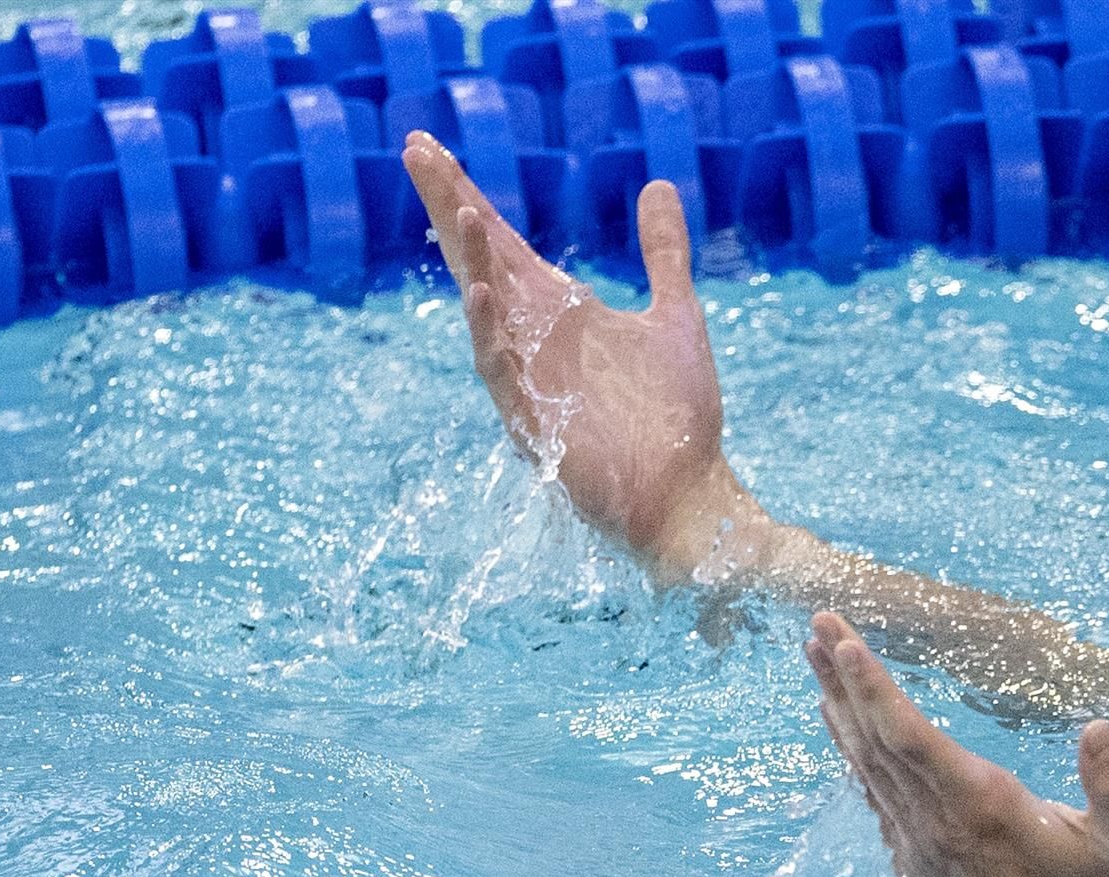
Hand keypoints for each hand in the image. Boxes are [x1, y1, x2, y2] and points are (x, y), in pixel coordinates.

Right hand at [402, 132, 763, 584]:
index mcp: (558, 315)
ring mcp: (530, 384)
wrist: (692, 497)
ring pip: (486, 315)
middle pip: (479, 263)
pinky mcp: (537, 426)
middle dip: (449, 208)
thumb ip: (662, 253)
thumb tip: (659, 186)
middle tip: (416, 151)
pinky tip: (485, 294)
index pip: (501, 244)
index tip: (428, 147)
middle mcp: (534, 343)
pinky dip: (492, 335)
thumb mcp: (676, 317)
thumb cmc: (677, 420)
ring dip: (472, 264)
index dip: (465, 195)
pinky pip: (503, 375)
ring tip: (462, 212)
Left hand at [804, 612, 1108, 876]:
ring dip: (840, 711)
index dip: (872, 688)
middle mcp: (938, 827)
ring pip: (867, 768)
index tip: (840, 643)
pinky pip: (875, 799)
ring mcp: (921, 850)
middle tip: (816, 622)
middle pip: (874, 742)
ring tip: (814, 660)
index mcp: (982, 809)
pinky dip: (855, 755)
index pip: (909, 738)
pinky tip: (844, 728)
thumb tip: (1100, 725)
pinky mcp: (918, 868)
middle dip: (842, 679)